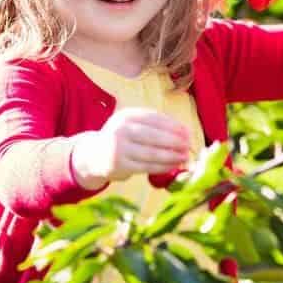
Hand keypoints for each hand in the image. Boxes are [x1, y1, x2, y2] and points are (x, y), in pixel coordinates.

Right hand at [72, 107, 190, 187]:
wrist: (94, 155)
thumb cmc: (121, 138)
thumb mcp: (132, 124)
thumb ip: (154, 125)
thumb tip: (184, 132)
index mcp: (127, 116)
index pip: (155, 119)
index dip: (173, 126)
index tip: (187, 132)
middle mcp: (121, 130)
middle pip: (154, 136)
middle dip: (175, 141)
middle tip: (189, 145)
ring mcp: (119, 148)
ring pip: (152, 153)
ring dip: (172, 156)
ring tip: (184, 157)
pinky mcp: (120, 165)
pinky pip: (147, 166)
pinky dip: (163, 166)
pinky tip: (173, 165)